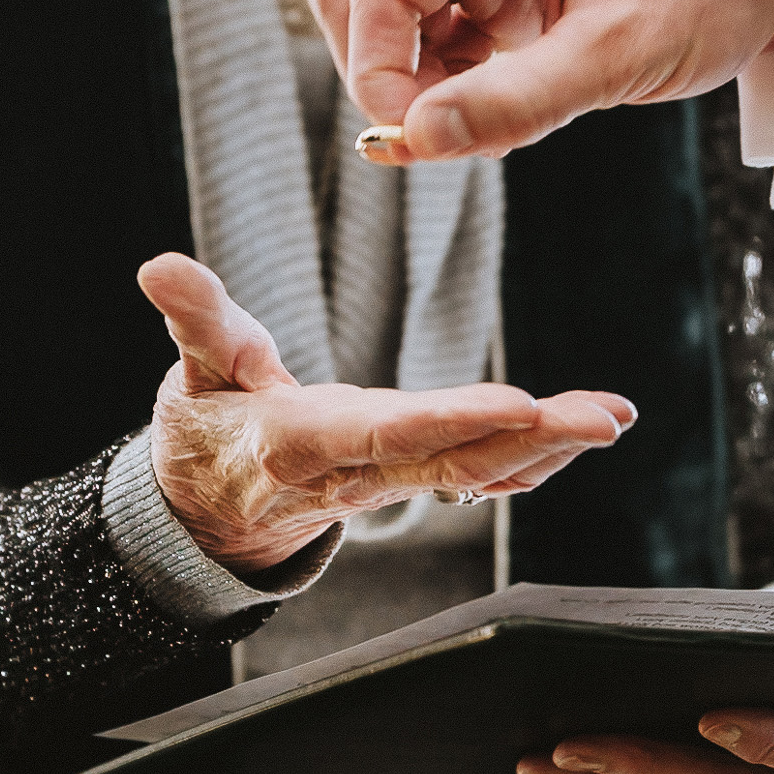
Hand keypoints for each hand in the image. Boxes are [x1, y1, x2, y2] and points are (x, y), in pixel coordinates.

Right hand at [138, 253, 633, 571]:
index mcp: (301, 441)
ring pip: (477, 470)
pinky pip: (479, 476)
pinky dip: (534, 460)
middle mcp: (357, 471)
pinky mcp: (409, 480)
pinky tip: (584, 436)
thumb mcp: (188, 372)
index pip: (384, 433)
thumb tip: (161, 265)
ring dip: (550, 449)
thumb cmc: (205, 428)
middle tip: (601, 419)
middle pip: (451, 458)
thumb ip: (194, 318)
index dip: (450, 421)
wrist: (211, 509)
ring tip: (612, 419)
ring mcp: (389, 483)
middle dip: (531, 439)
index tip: (517, 404)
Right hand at [308, 0, 773, 162]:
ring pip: (387, 9)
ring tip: (495, 122)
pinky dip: (451, 74)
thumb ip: (515, 100)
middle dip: (385, 74)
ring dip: (420, 79)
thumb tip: (414, 141)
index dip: (378, 76)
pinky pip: (433, 21)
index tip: (416, 144)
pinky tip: (509, 101)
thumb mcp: (621, 55)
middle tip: (450, 135)